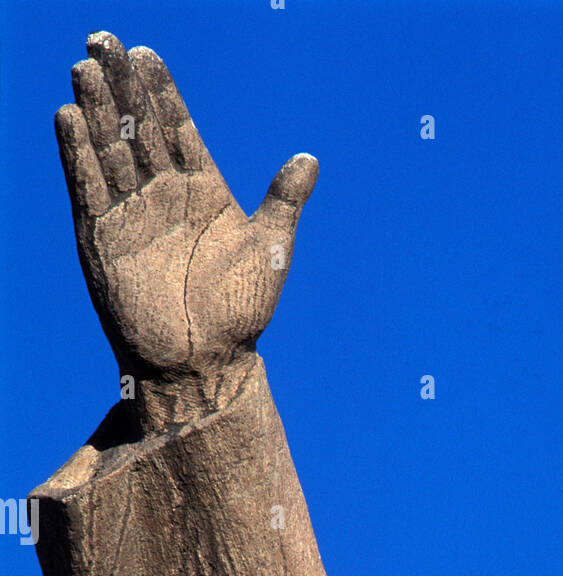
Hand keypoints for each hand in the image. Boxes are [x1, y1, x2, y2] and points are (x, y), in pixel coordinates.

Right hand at [55, 32, 316, 414]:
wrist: (206, 363)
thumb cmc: (242, 313)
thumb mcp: (271, 252)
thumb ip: (284, 202)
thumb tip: (309, 158)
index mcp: (203, 190)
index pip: (177, 127)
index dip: (161, 92)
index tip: (146, 54)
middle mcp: (163, 196)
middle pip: (136, 128)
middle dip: (120, 85)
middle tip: (104, 40)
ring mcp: (131, 216)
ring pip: (109, 151)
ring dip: (94, 110)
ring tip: (85, 67)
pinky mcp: (103, 241)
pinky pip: (87, 191)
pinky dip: (77, 157)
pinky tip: (68, 119)